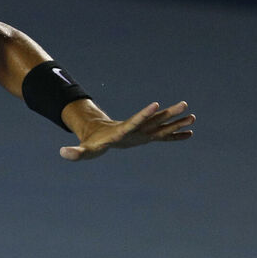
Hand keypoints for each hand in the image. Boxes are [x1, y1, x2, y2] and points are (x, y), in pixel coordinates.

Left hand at [60, 101, 193, 161]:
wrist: (97, 135)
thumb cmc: (90, 143)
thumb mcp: (83, 151)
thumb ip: (74, 152)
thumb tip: (63, 153)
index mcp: (122, 131)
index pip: (134, 121)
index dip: (144, 114)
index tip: (155, 105)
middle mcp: (135, 128)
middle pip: (153, 119)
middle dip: (168, 113)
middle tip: (184, 105)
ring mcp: (142, 132)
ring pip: (161, 125)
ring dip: (176, 122)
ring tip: (193, 117)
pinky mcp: (146, 137)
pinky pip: (163, 137)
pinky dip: (175, 136)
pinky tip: (189, 134)